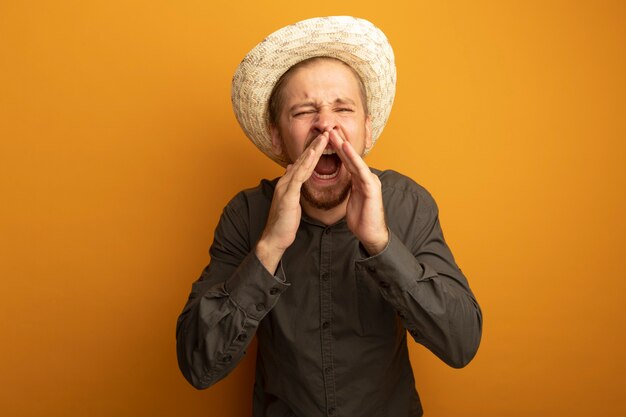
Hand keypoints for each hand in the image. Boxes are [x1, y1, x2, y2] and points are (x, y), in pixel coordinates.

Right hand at [255, 132, 329, 272]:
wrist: (274, 238)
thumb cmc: (284, 223)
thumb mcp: (290, 202)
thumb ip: (293, 187)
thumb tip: (293, 173)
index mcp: (288, 183)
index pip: (303, 163)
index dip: (314, 151)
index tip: (325, 140)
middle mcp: (286, 181)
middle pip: (302, 159)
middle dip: (315, 145)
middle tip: (327, 131)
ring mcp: (286, 187)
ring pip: (301, 164)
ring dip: (313, 150)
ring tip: (324, 137)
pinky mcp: (288, 195)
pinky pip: (299, 176)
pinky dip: (307, 165)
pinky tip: (314, 156)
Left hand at [329, 129, 388, 254]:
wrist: (371, 234)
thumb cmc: (362, 219)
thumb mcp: (352, 200)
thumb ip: (350, 188)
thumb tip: (344, 183)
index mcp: (360, 180)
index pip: (347, 161)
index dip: (337, 149)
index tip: (327, 138)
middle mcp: (367, 177)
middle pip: (351, 157)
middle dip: (340, 143)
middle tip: (329, 128)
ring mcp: (371, 181)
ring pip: (356, 160)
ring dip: (345, 146)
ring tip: (335, 133)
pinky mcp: (372, 188)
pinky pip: (361, 170)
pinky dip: (353, 159)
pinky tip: (346, 149)